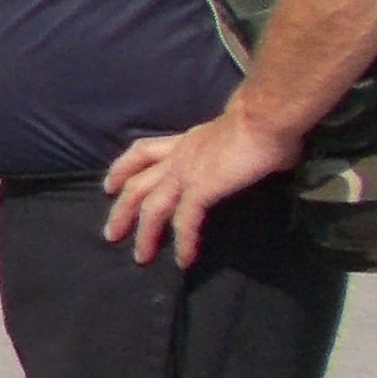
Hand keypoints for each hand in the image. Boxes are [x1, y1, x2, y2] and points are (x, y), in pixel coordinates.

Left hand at [101, 99, 298, 267]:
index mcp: (185, 141)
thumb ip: (231, 152)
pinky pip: (185, 221)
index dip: (123, 168)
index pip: (143, 152)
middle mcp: (178, 156)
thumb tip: (249, 162)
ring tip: (141, 258)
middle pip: (138, 184)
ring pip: (152, 207)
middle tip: (111, 234)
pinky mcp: (201, 188)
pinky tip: (184, 260)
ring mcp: (186, 172)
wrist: (266, 116)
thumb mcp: (234, 137)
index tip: (110, 186)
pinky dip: (183, 242)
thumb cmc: (262, 122)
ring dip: (145, 234)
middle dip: (122, 210)